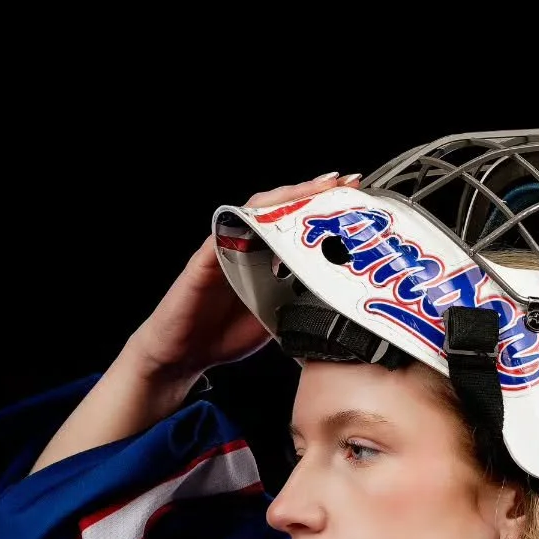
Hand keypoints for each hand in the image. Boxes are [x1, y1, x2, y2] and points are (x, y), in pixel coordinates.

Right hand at [123, 172, 356, 421]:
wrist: (183, 355)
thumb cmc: (224, 335)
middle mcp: (247, 245)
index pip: (298, 224)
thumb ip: (300, 300)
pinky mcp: (206, 257)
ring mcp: (226, 246)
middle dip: (314, 192)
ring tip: (317, 188)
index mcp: (265, 257)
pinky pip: (227, 229)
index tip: (355, 199)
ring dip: (287, 197)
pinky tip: (271, 212)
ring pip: (258, 210)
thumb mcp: (277, 318)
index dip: (324, 210)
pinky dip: (248, 219)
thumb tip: (340, 295)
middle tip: (346, 183)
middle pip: (282, 208)